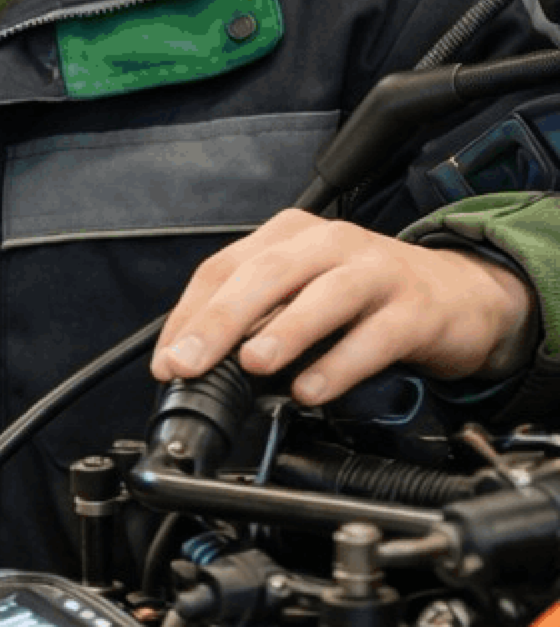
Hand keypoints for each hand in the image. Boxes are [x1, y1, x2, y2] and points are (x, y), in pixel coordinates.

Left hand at [151, 209, 537, 401]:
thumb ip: (252, 321)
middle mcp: (330, 244)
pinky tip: (312, 389)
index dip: (189, 317)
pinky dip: (340, 364)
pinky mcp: (415, 307)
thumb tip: (194, 363)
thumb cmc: (366, 298)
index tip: (167, 362)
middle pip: (266, 275)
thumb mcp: (300, 296)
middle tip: (189, 363)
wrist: (459, 295)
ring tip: (253, 364)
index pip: (224, 269)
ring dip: (284, 331)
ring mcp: (376, 271)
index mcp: (290, 237)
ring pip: (324, 295)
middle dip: (219, 321)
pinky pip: (375, 336)